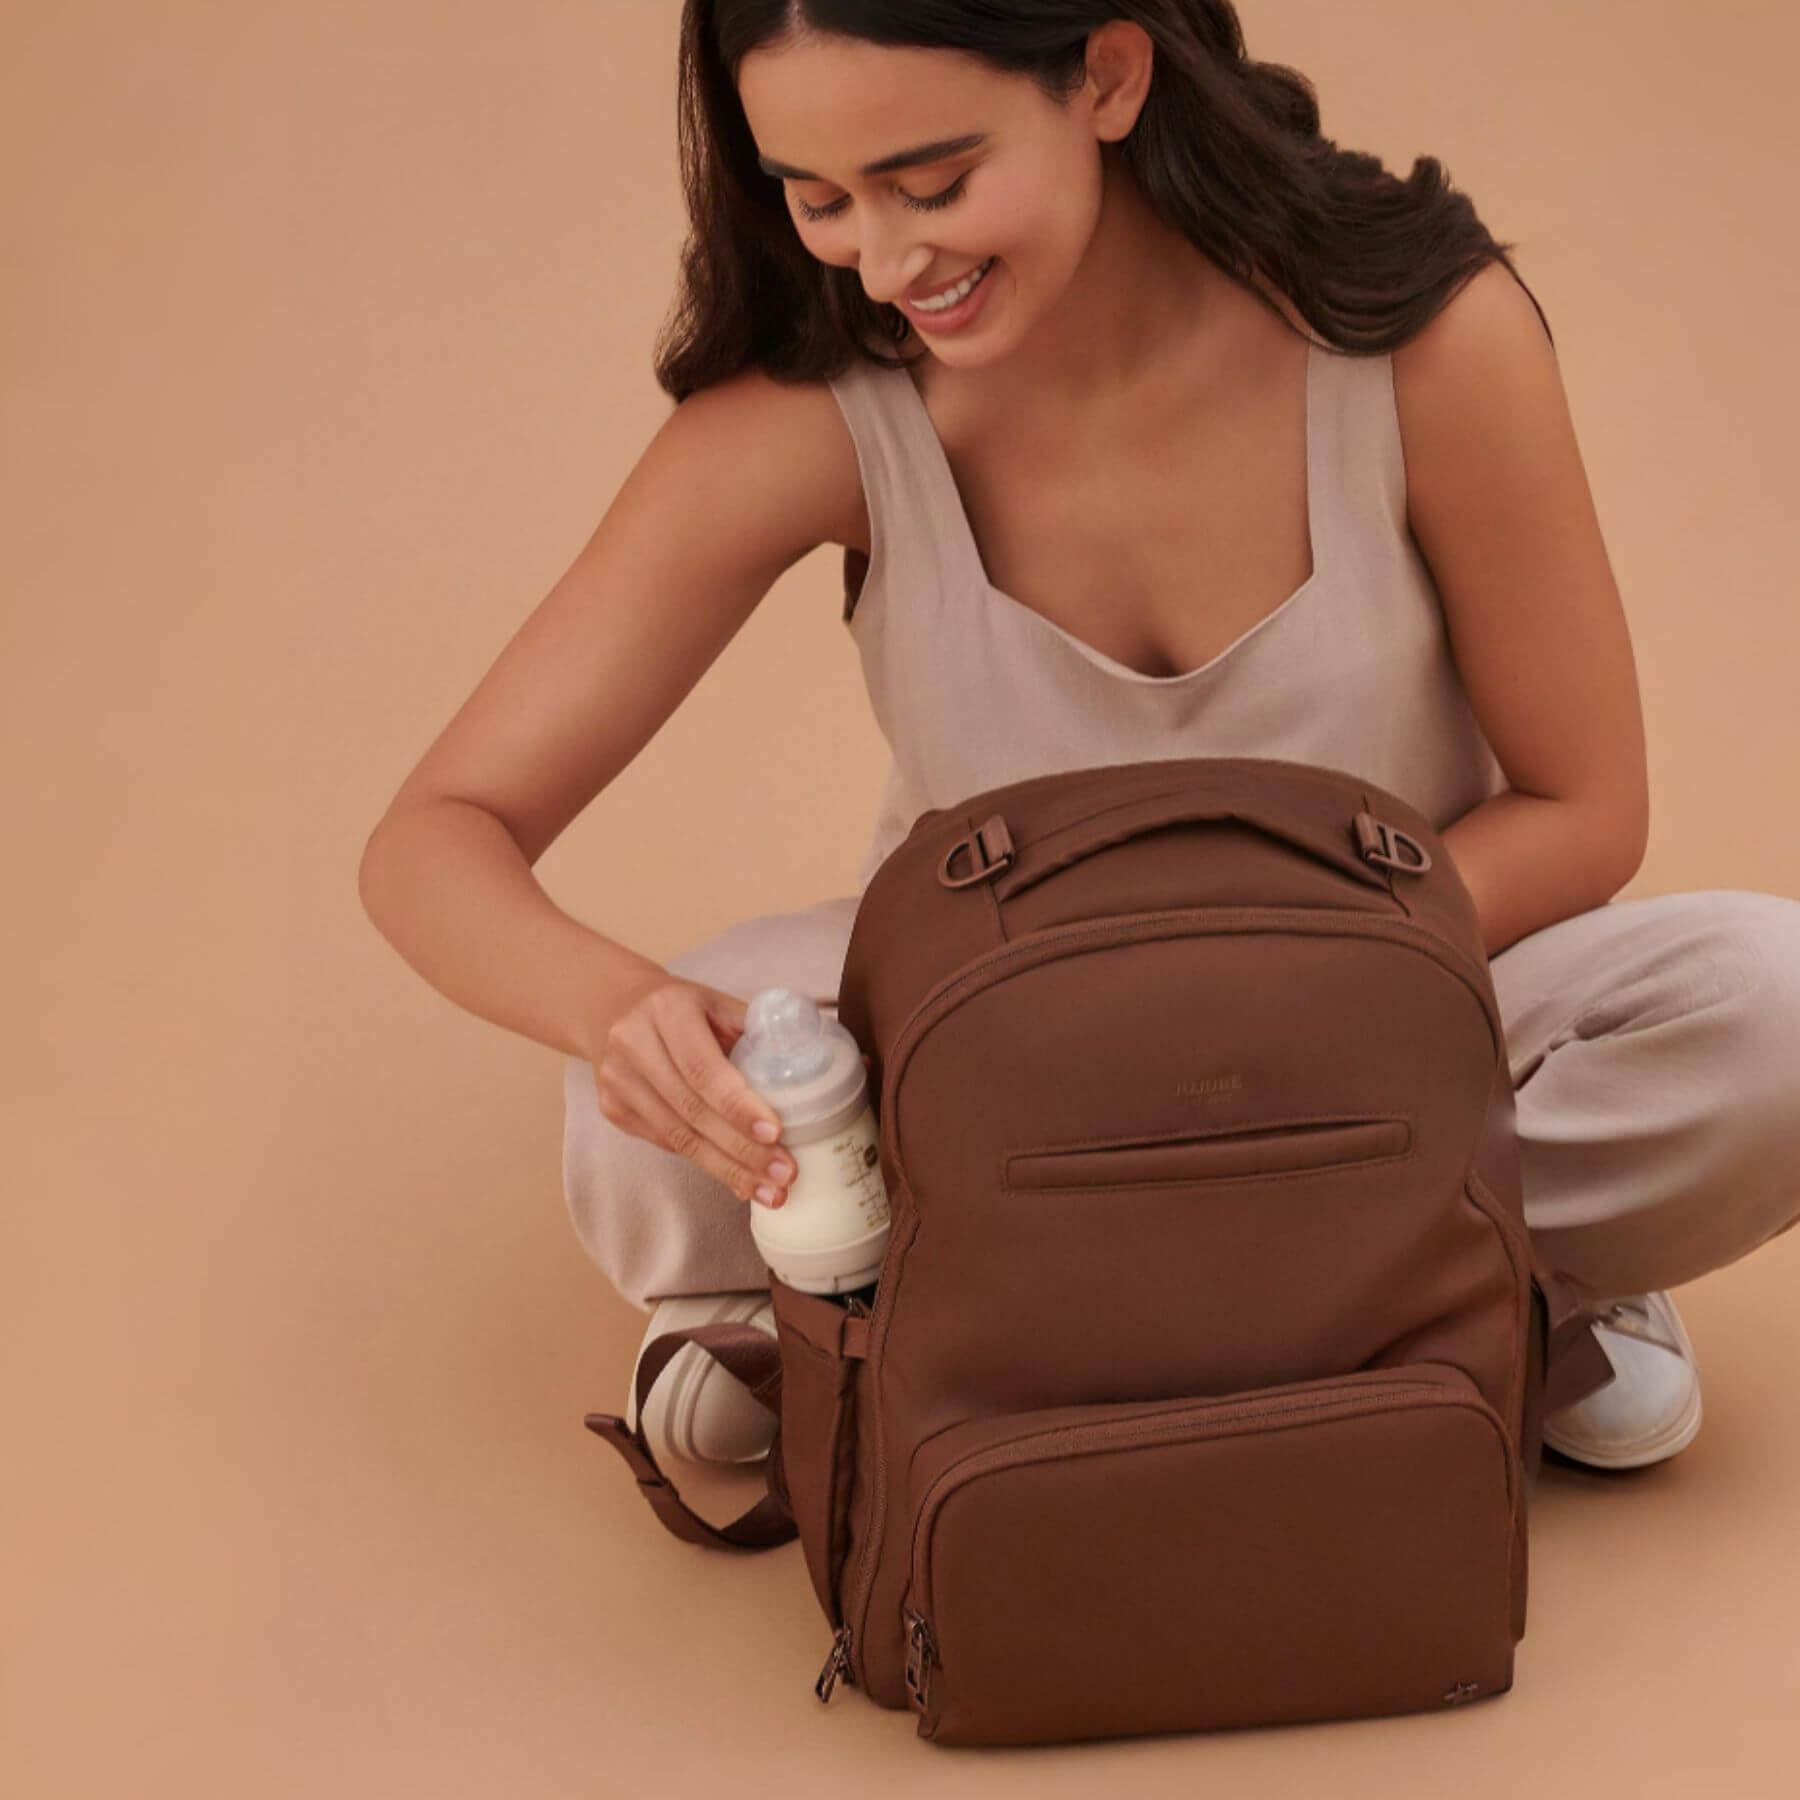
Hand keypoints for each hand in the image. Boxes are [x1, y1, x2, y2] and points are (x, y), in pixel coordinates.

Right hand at [580, 971, 796, 1207]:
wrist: (617, 1008)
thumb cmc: (686, 1009)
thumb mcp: (720, 1004)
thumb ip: (760, 1032)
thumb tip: (824, 1066)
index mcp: (668, 1010)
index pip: (703, 1067)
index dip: (738, 1105)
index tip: (775, 1133)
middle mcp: (633, 1044)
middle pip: (691, 1110)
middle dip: (742, 1149)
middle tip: (784, 1175)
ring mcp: (617, 1080)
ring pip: (677, 1136)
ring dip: (728, 1169)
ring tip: (769, 1190)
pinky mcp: (612, 1108)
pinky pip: (666, 1144)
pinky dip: (706, 1163)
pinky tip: (738, 1179)